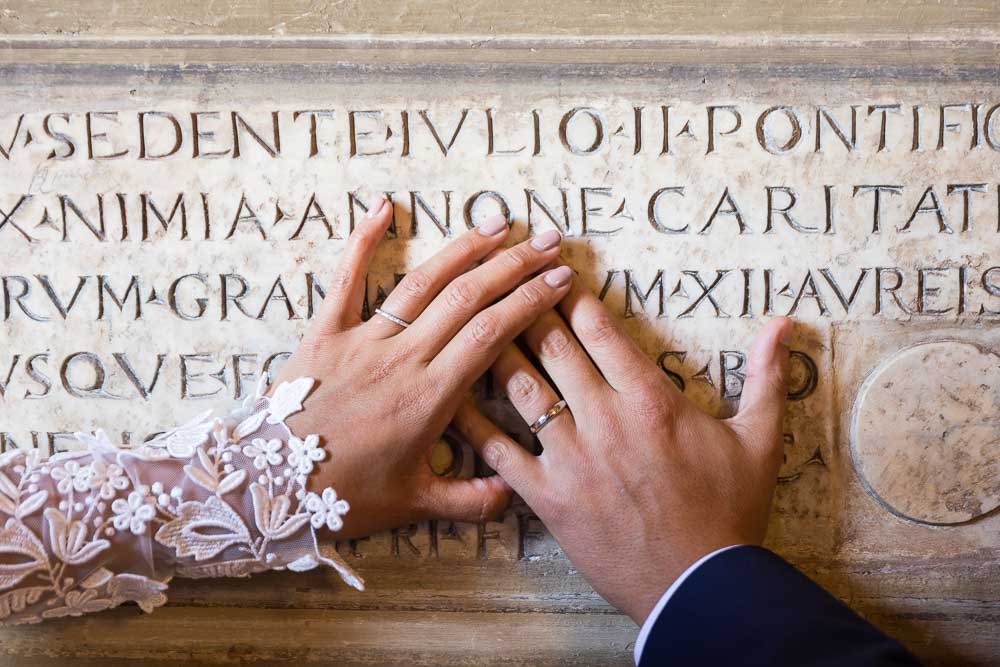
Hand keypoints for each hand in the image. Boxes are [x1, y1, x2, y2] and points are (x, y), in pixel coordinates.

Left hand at [272, 197, 572, 540]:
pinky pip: (346, 280)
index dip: (528, 301)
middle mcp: (402, 359)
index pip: (491, 335)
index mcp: (429, 398)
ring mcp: (362, 341)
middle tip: (547, 242)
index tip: (559, 280)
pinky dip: (363, 241)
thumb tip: (514, 493)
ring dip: (463, 250)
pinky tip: (383, 207)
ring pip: (422, 284)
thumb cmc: (340, 498)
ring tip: (497, 224)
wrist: (264, 487)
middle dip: (512, 266)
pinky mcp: (324, 334)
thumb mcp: (412, 505)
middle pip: (467, 299)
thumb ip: (470, 501)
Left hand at [455, 271, 791, 623]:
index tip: (552, 273)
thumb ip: (766, 377)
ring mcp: (571, 457)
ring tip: (475, 321)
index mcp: (650, 399)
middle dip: (525, 306)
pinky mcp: (547, 496)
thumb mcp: (760, 440)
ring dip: (495, 349)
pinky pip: (499, 452)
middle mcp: (605, 418)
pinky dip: (473, 424)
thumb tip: (785, 325)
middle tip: (504, 281)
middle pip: (552, 346)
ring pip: (520, 387)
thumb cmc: (729, 512)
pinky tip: (454, 399)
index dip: (570, 294)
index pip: (599, 329)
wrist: (699, 585)